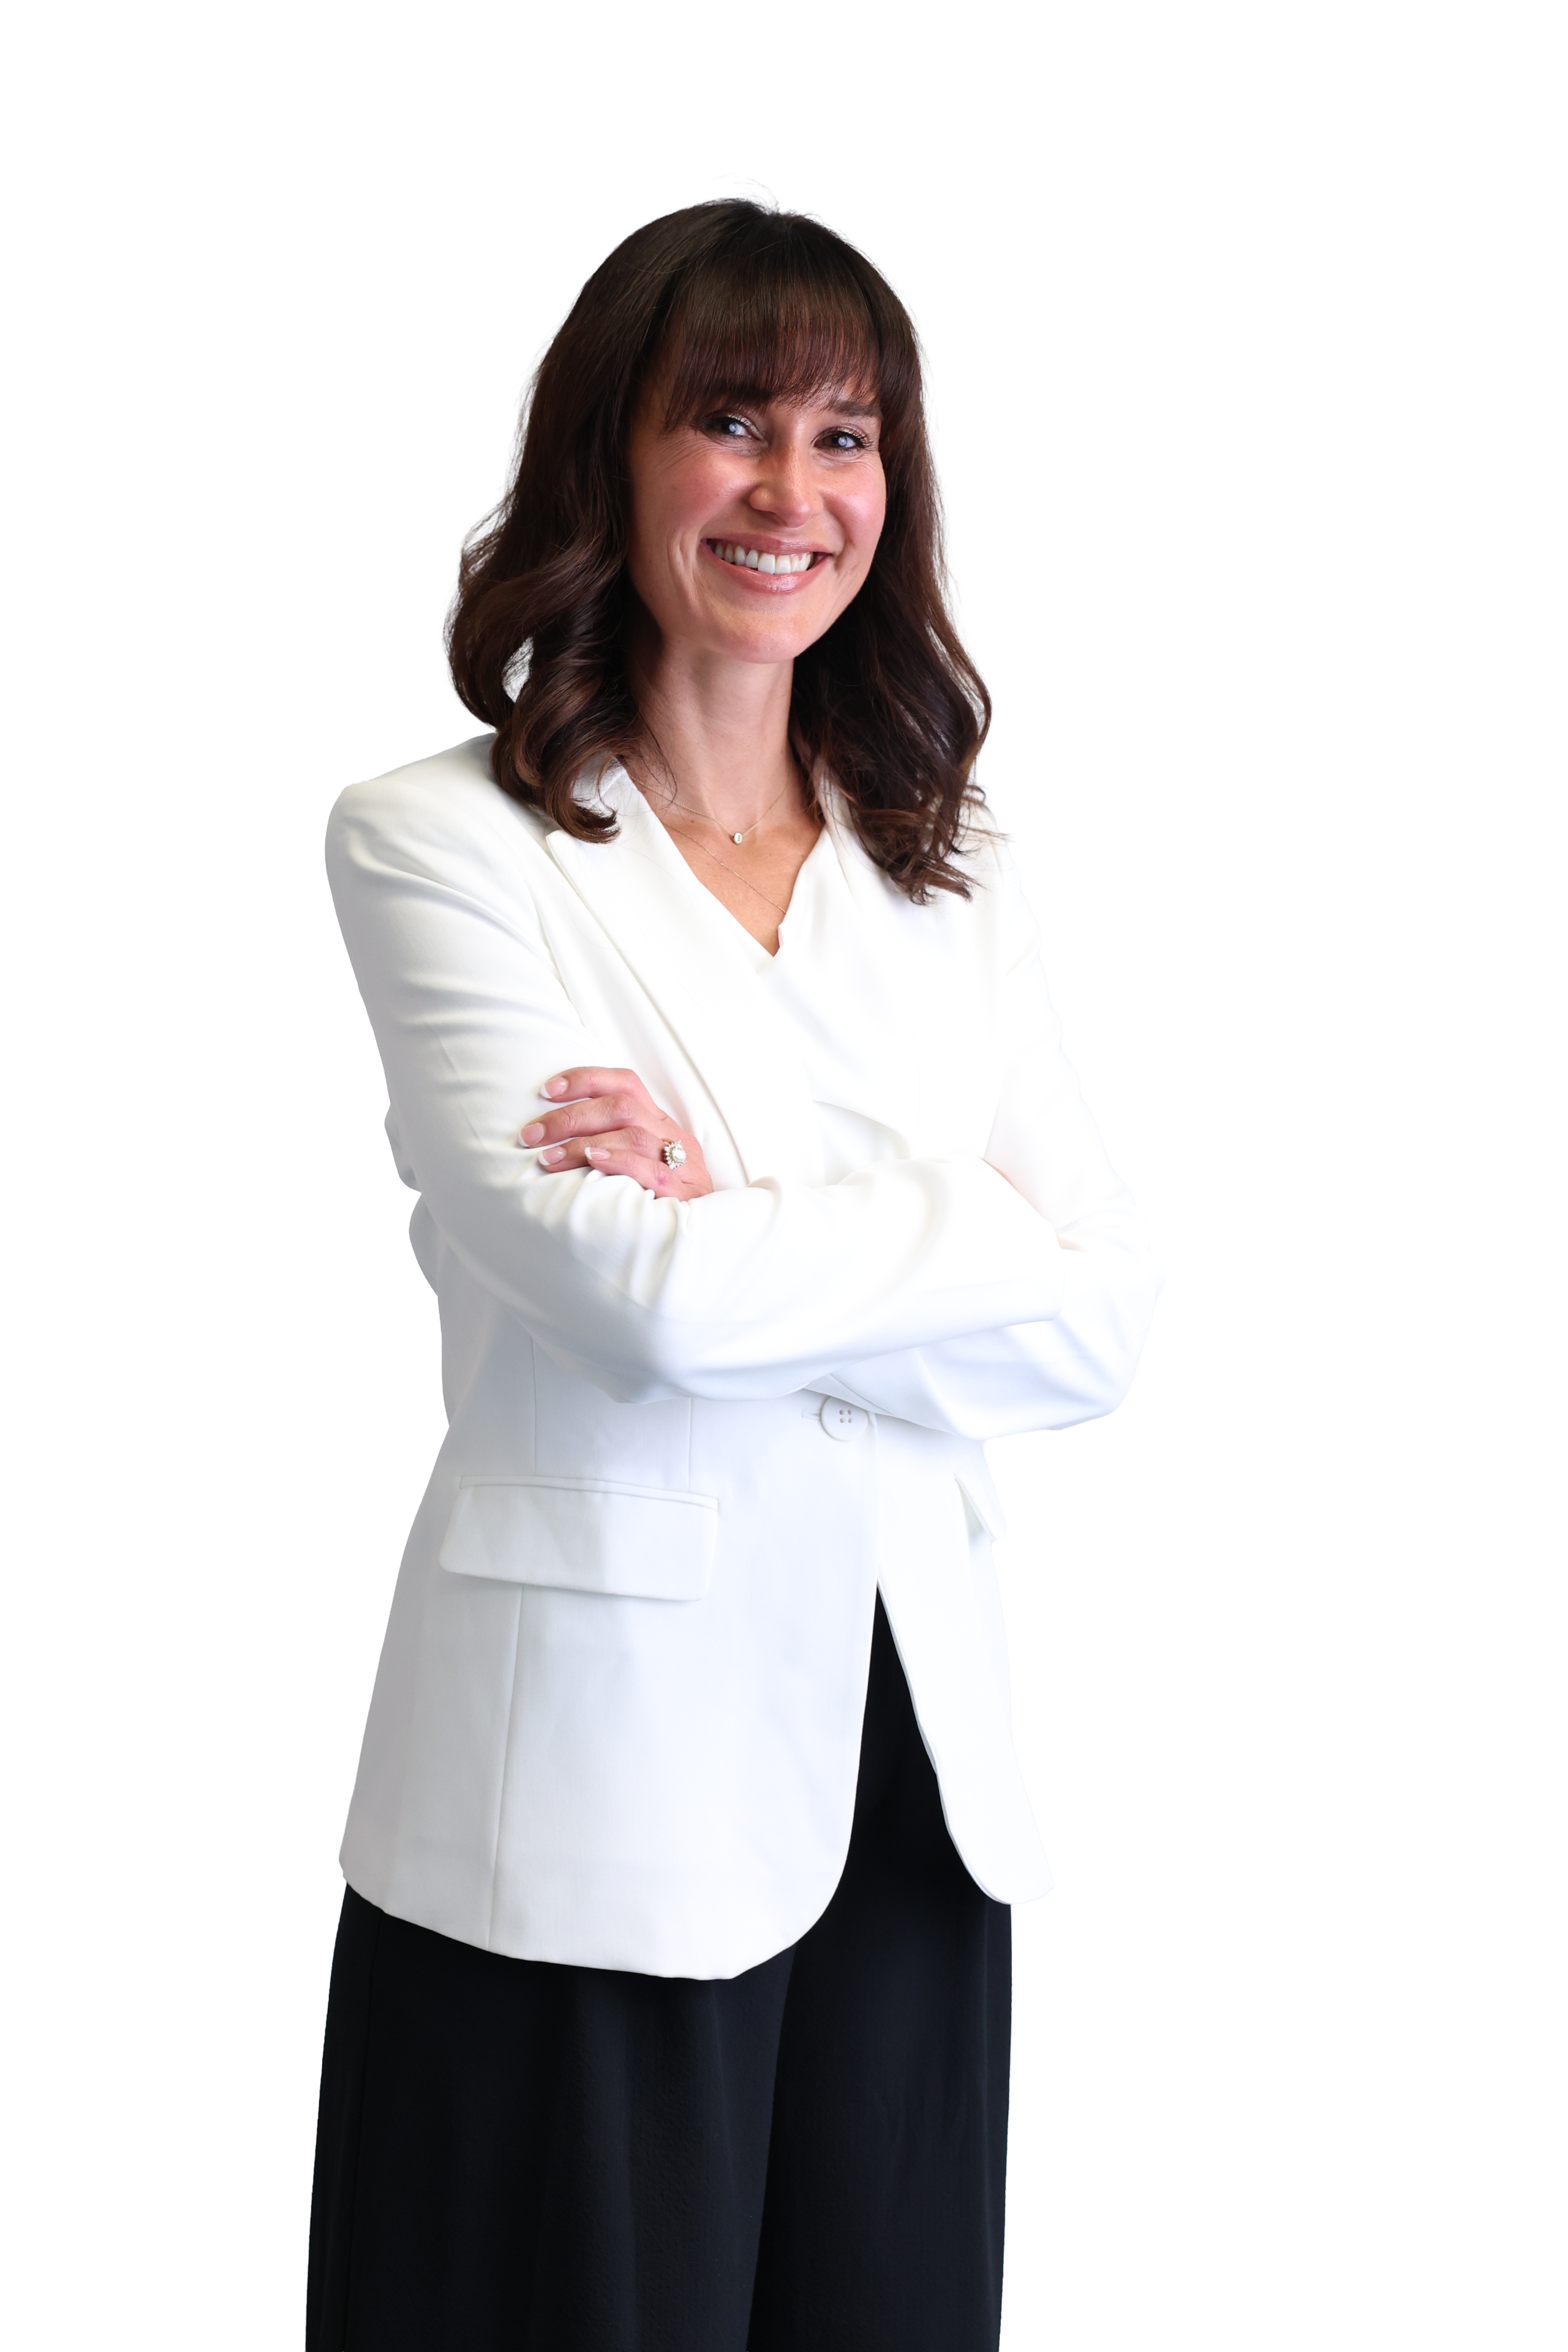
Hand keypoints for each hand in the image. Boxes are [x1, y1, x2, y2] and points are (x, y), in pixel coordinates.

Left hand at [520, 1067, 712, 1198]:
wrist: (705, 1240)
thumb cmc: (659, 1201)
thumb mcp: (637, 1164)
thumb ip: (609, 1144)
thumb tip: (551, 1137)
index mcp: (661, 1123)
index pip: (626, 1083)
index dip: (585, 1079)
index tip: (546, 1090)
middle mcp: (673, 1136)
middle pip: (622, 1107)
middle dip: (569, 1117)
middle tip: (530, 1135)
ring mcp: (682, 1164)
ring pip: (632, 1135)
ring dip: (582, 1144)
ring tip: (547, 1159)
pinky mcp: (683, 1194)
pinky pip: (651, 1171)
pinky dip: (619, 1162)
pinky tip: (592, 1162)